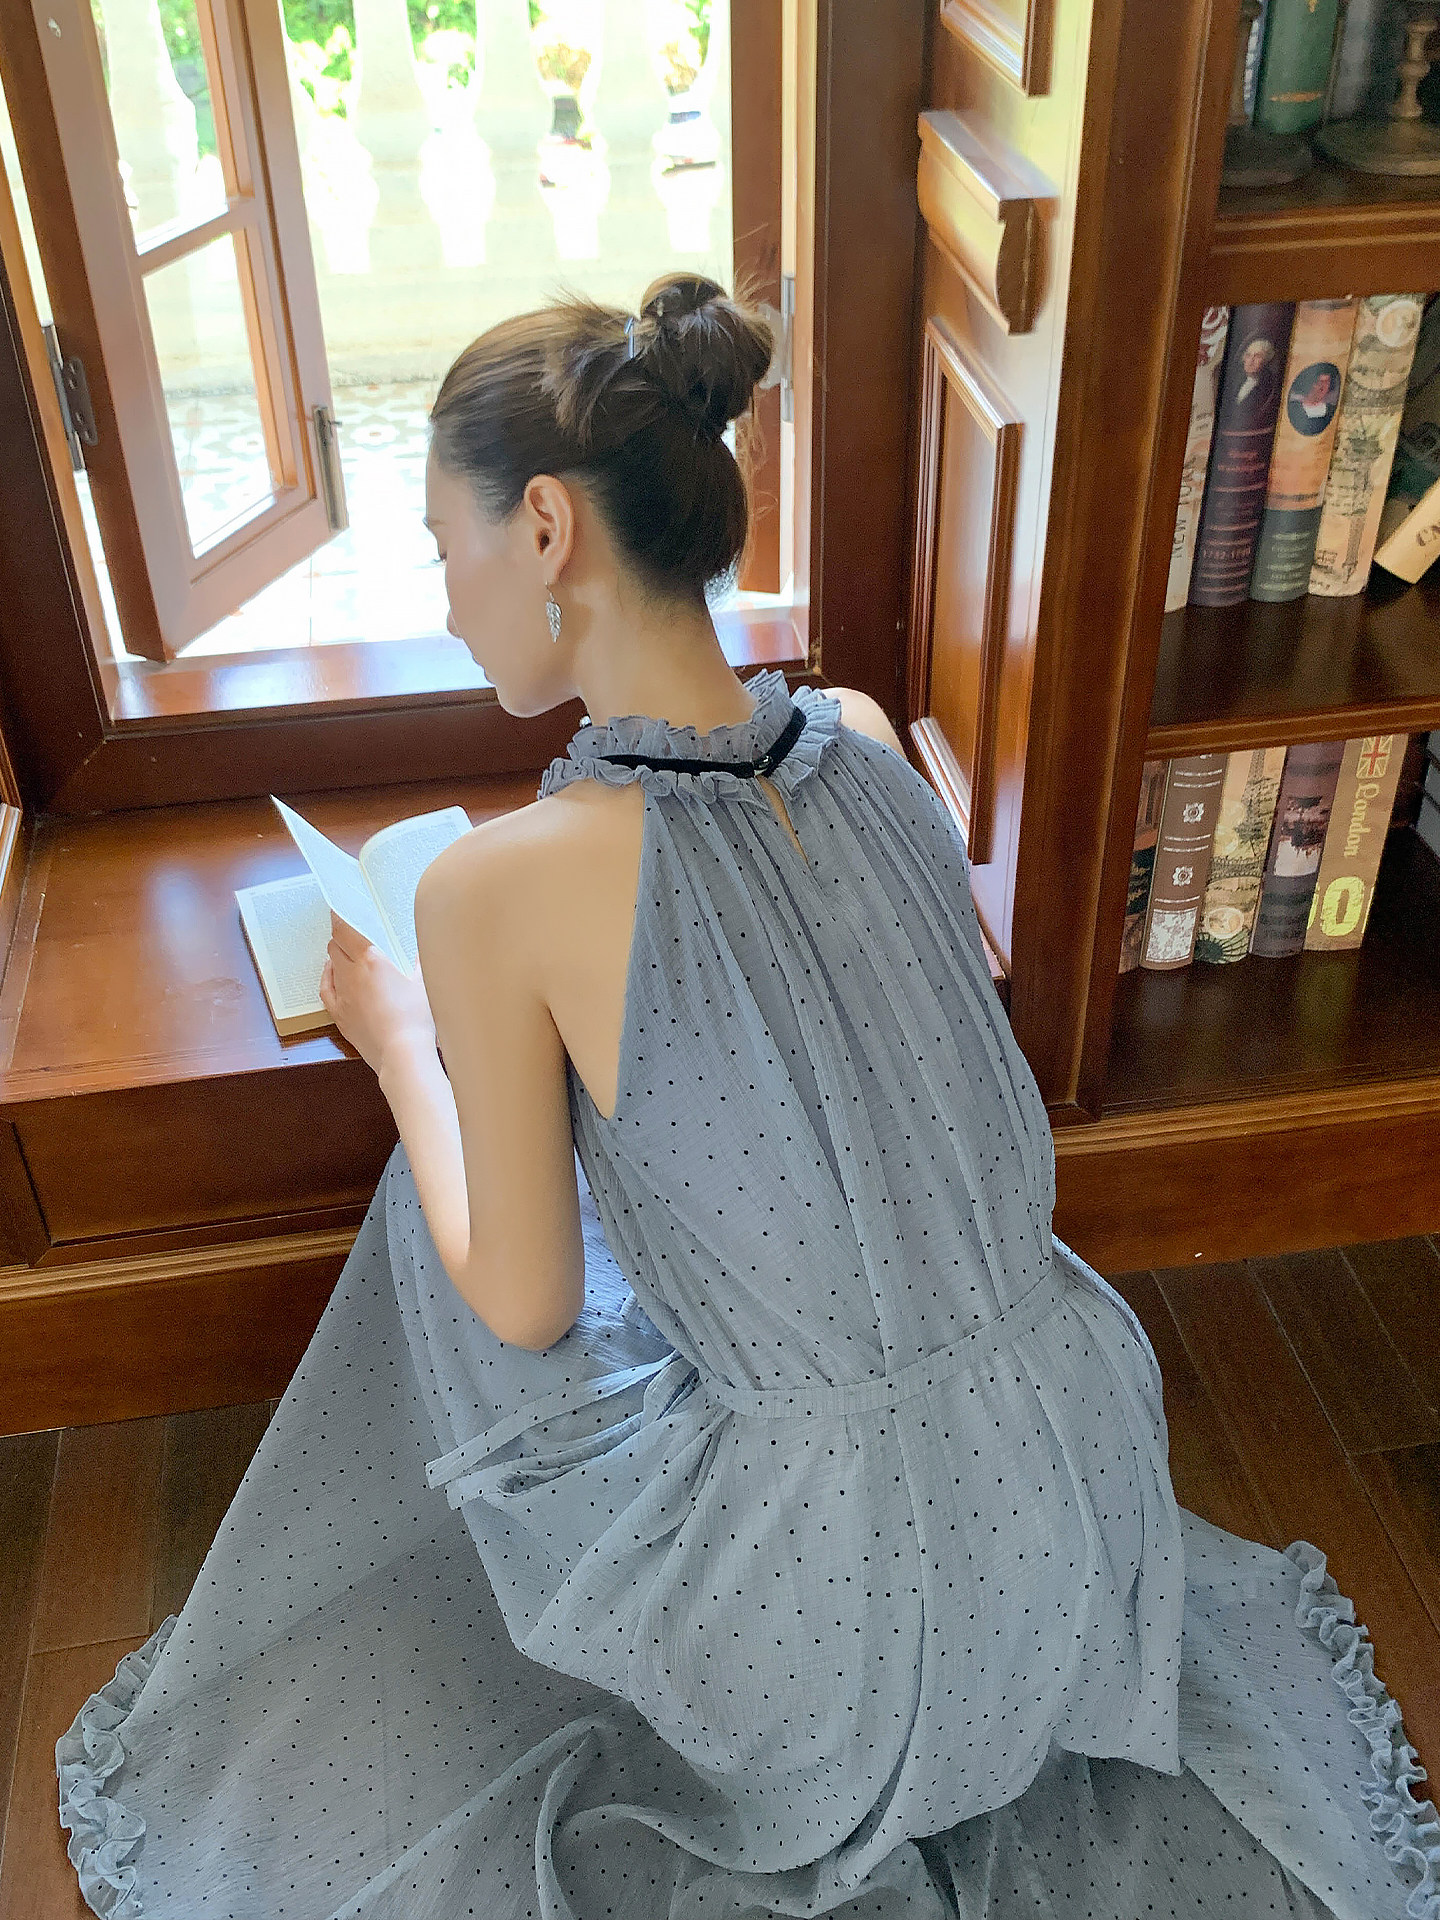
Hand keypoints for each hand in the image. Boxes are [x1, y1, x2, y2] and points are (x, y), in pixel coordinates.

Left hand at [319, 910, 435, 1076]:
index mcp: (371, 960)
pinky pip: (326, 989)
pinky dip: (327, 976)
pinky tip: (331, 972)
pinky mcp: (340, 1015)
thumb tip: (420, 949)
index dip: (339, 915)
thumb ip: (419, 962)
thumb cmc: (416, 1018)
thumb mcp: (425, 982)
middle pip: (335, 945)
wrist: (402, 1053)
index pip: (345, 929)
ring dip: (336, 954)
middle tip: (350, 930)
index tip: (338, 906)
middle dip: (340, 934)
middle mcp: (352, 974)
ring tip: (346, 950)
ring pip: (330, 964)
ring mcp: (343, 995)